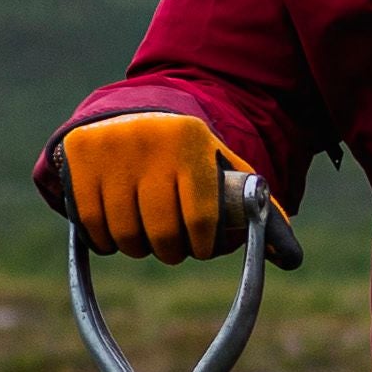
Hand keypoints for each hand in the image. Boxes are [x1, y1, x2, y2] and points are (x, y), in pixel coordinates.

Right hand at [58, 110, 256, 259]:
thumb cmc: (189, 157)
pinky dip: (103, 240)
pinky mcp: (80, 154)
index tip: (199, 247)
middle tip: (172, 248)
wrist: (133, 112)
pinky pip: (89, 222)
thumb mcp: (225, 172)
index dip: (200, 244)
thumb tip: (291, 260)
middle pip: (160, 231)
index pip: (200, 217)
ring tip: (145, 240)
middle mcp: (150, 138)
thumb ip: (259, 211)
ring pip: (123, 232)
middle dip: (169, 250)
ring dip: (136, 248)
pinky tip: (115, 235)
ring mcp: (111, 145)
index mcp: (193, 141)